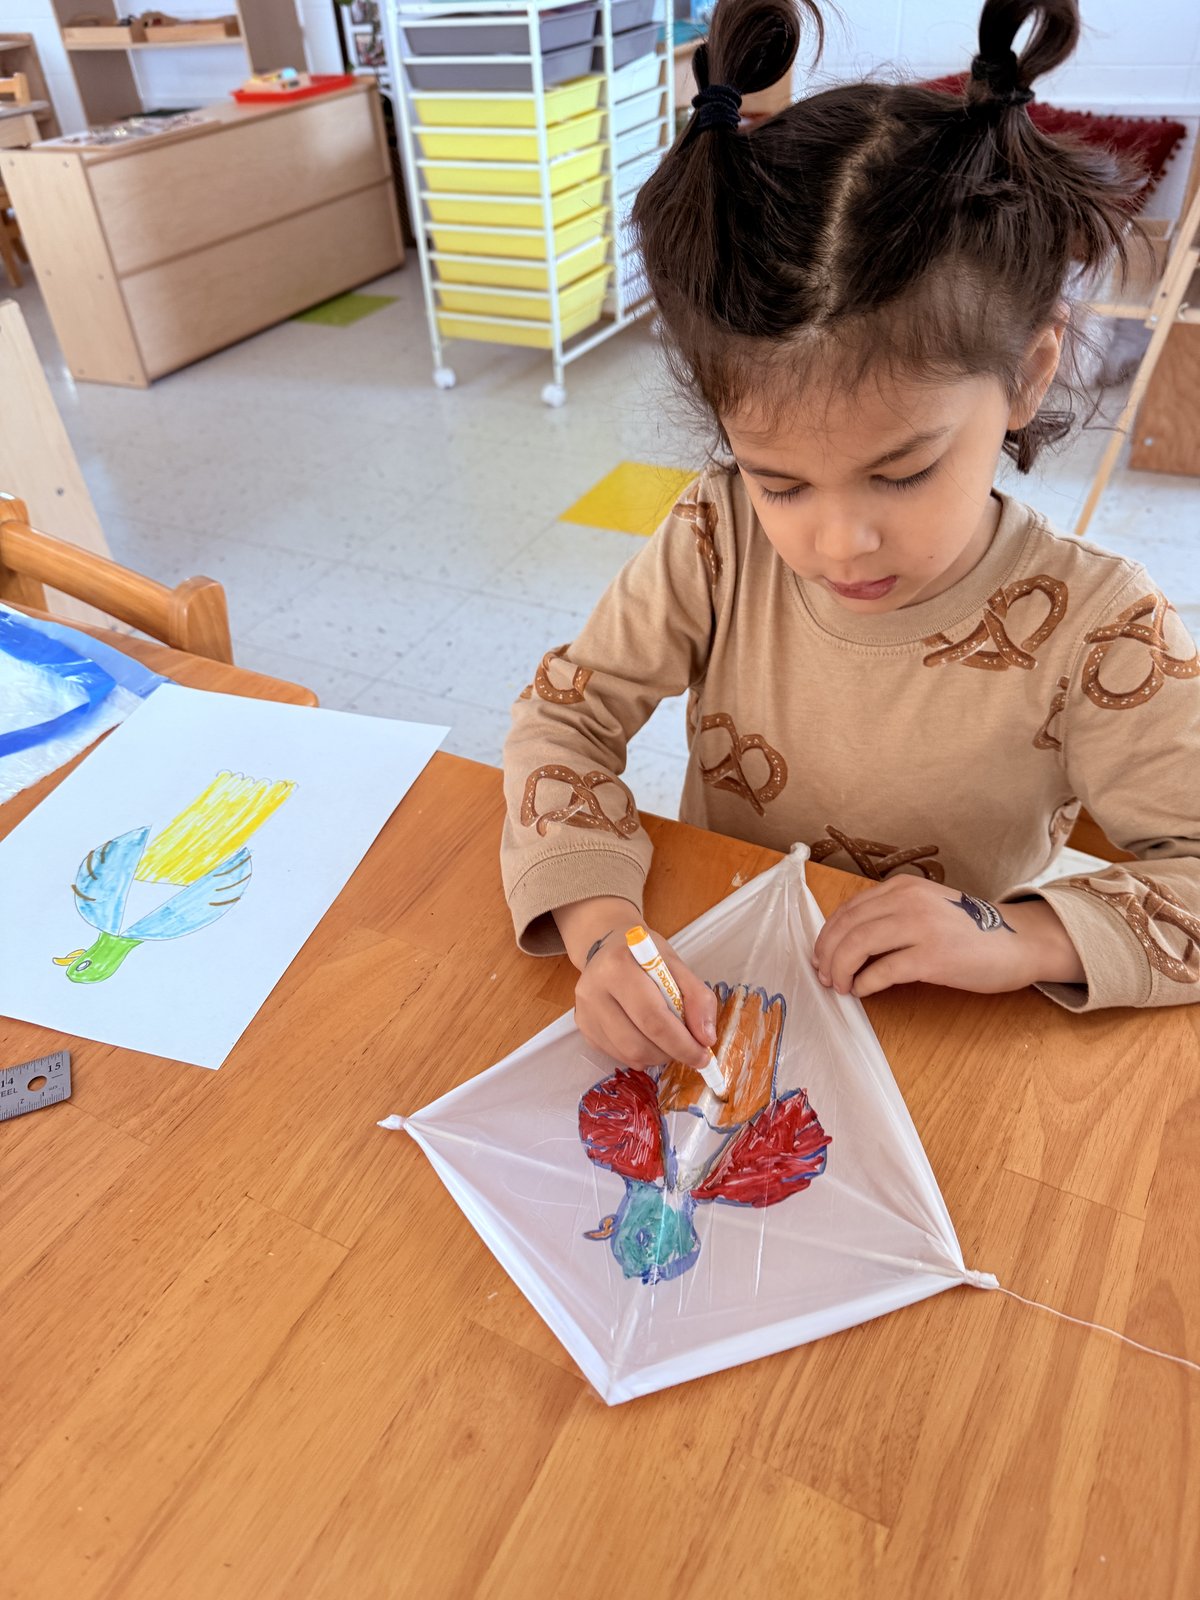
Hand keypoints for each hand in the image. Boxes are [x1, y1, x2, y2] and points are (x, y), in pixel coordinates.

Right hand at [553, 897, 717, 1070]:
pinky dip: (640, 1055)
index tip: (703, 1056)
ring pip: (627, 1055)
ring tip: (668, 1041)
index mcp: (618, 967)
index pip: (653, 1017)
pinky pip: (617, 1056)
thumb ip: (698, 998)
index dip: (681, 1043)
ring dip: (657, 1056)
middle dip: (671, 1054)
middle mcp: (593, 990)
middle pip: (637, 1043)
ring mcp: (584, 1011)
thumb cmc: (645, 956)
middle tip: (689, 1051)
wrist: (609, 947)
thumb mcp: (677, 965)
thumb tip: (705, 1039)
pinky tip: (647, 1037)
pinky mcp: (583, 1027)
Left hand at [812, 877, 1085, 998]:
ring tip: (840, 987)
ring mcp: (921, 927)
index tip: (821, 957)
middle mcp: (909, 901)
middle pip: (847, 928)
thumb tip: (847, 944)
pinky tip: (863, 991)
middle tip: (825, 977)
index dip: (827, 936)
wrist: (1019, 941)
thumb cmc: (971, 930)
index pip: (848, 910)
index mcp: (903, 888)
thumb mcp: (927, 907)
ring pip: (858, 946)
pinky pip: (883, 971)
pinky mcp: (933, 957)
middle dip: (827, 956)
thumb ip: (892, 915)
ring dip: (841, 970)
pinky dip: (865, 983)